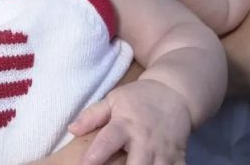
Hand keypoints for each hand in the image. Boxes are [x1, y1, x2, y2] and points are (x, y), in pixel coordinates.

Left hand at [68, 80, 188, 164]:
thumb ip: (92, 116)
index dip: (94, 157)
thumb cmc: (140, 98)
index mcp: (126, 125)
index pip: (107, 142)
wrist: (175, 92)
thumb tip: (71, 129)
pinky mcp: (178, 156)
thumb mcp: (114, 99)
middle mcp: (145, 140)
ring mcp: (163, 150)